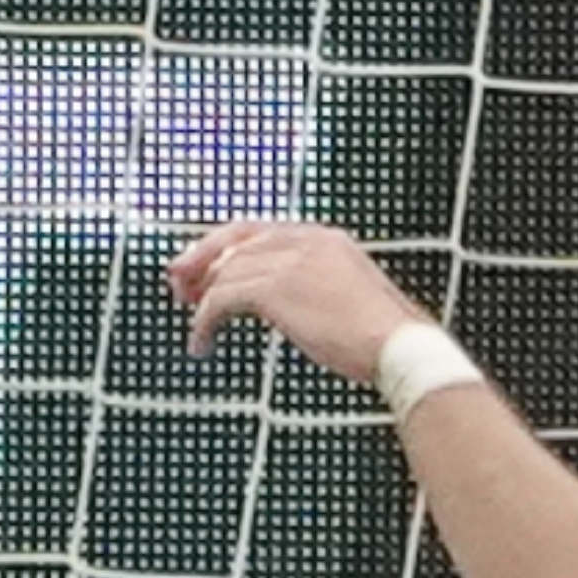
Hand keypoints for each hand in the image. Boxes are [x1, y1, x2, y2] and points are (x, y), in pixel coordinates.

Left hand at [165, 216, 427, 383]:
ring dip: (201, 300)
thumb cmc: (384, 336)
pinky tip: (202, 342)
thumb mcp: (349, 297)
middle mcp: (305, 240)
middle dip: (201, 262)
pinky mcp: (276, 288)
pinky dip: (204, 320)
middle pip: (234, 241)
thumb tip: (281, 304)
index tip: (202, 266)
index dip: (224, 246)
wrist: (400, 346)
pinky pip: (222, 299)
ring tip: (193, 324)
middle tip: (177, 285)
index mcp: (324, 238)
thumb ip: (314, 288)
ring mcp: (290, 261)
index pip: (258, 230)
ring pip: (225, 272)